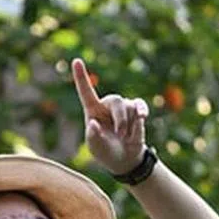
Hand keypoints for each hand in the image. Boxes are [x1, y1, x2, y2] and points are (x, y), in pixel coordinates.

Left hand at [71, 58, 147, 175]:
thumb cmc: (105, 151)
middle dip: (120, 118)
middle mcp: (107, 106)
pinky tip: (142, 117)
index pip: (86, 91)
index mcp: (92, 111)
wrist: (123, 158)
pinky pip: (140, 106)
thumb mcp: (95, 147)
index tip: (76, 60)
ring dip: (128, 124)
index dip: (81, 77)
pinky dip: (141, 113)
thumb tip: (93, 123)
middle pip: (116, 100)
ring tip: (125, 137)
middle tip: (120, 134)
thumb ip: (93, 136)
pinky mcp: (136, 111)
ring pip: (129, 107)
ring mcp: (123, 107)